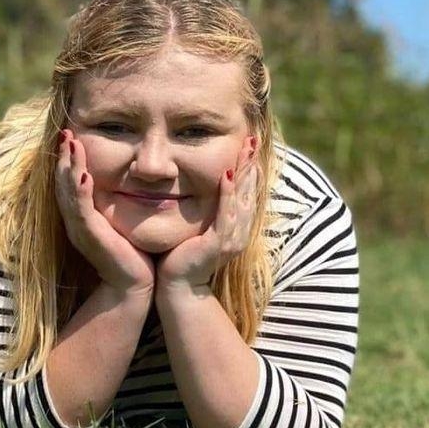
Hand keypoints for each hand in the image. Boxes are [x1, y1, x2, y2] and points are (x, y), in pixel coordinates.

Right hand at [55, 129, 155, 294]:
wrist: (132, 285)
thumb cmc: (131, 254)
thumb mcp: (119, 222)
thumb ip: (115, 203)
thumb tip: (128, 181)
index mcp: (81, 217)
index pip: (69, 183)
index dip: (67, 159)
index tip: (71, 136)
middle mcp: (75, 221)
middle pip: (62, 183)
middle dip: (63, 156)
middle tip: (65, 132)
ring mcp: (80, 229)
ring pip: (68, 192)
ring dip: (69, 166)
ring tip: (71, 143)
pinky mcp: (91, 236)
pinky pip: (82, 210)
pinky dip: (80, 191)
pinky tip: (83, 174)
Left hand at [156, 135, 258, 291]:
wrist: (177, 288)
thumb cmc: (181, 258)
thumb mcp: (197, 229)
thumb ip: (204, 212)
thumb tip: (197, 188)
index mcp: (235, 229)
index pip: (245, 194)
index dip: (248, 170)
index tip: (246, 147)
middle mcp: (238, 233)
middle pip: (249, 193)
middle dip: (250, 166)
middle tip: (251, 140)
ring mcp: (230, 239)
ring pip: (242, 201)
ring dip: (244, 174)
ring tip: (245, 151)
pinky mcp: (218, 244)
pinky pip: (226, 214)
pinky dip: (228, 194)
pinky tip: (227, 175)